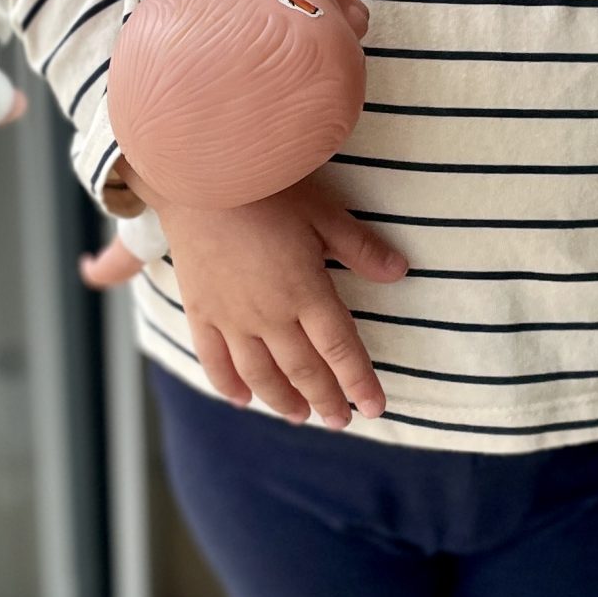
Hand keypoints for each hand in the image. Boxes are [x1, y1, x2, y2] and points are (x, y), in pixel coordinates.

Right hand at [157, 169, 407, 427]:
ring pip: (261, 375)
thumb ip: (360, 247)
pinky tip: (242, 399)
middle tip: (340, 422)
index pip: (341, 350)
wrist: (197, 173)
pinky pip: (214, 359)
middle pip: (304, 370)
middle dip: (326, 400)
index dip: (359, 382)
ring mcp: (232, 317)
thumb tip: (400, 272)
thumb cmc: (265, 184)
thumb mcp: (322, 211)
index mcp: (307, 292)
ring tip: (299, 417)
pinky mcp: (200, 310)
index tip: (375, 408)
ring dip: (283, 400)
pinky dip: (229, 384)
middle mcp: (270, 316)